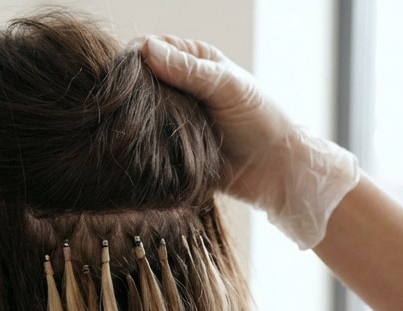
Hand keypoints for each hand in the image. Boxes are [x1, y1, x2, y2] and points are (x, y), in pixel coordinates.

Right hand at [141, 35, 359, 249]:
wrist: (275, 170)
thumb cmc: (260, 120)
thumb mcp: (226, 87)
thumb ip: (188, 70)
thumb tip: (147, 49)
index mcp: (193, 62)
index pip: (150, 48)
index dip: (136, 58)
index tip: (127, 74)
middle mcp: (179, 87)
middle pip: (138, 80)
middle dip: (130, 91)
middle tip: (130, 106)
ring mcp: (173, 118)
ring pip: (137, 112)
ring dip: (134, 119)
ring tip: (134, 128)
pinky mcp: (169, 147)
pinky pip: (144, 142)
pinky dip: (139, 143)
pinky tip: (137, 147)